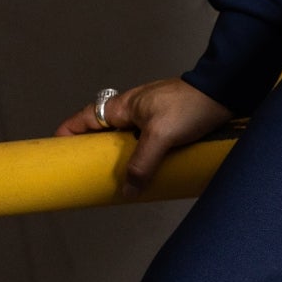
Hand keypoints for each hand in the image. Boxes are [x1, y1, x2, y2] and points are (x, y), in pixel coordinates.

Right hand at [54, 77, 235, 195]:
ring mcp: (150, 115)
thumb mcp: (161, 136)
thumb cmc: (190, 106)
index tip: (56, 149)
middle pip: (104, 132)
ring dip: (120, 156)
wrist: (225, 91)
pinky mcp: (168, 123)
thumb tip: (127, 190)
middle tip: (87, 173)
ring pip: (126, 138)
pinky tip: (146, 172)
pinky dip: (141, 156)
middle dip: (94, 151)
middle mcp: (133, 109)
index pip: (85, 119)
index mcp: (124, 106)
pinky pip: (145, 142)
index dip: (68, 133)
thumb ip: (142, 163)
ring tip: (116, 179)